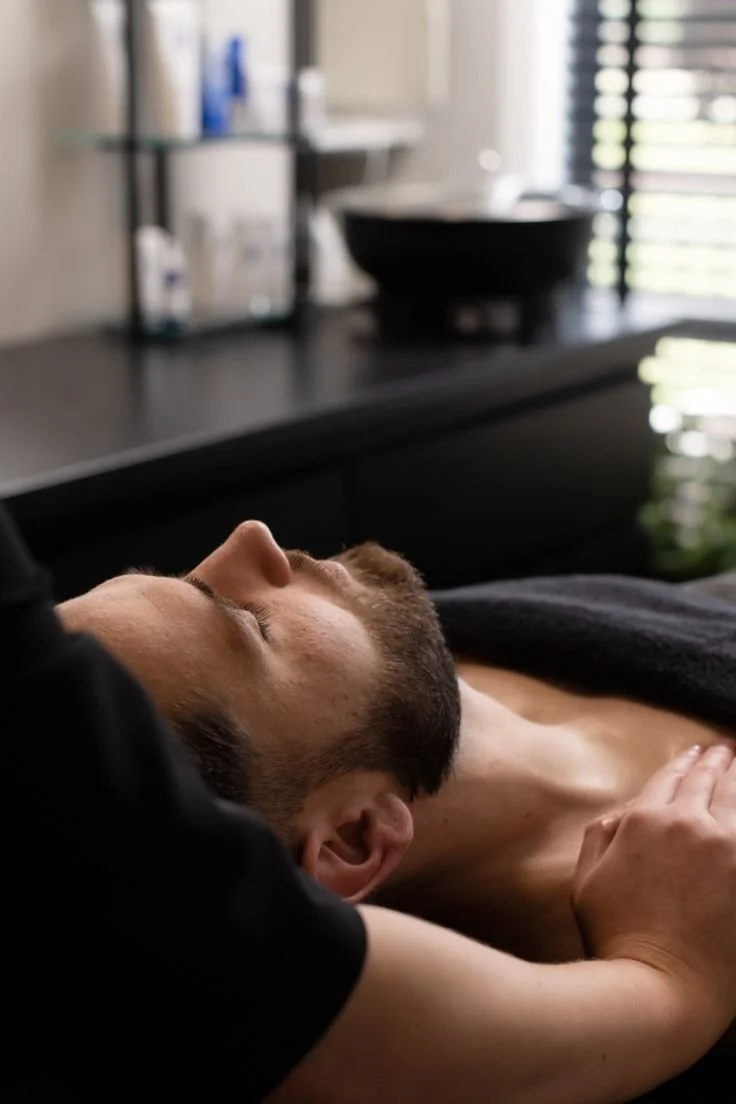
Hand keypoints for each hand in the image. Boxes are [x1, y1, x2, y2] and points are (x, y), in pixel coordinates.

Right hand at [573, 744, 735, 1026]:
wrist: (659, 984)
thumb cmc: (616, 938)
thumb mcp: (586, 881)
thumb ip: (600, 837)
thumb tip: (622, 813)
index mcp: (644, 820)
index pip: (668, 778)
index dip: (681, 762)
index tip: (694, 752)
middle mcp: (688, 824)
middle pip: (707, 781)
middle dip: (716, 762)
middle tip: (723, 751)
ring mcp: (726, 847)